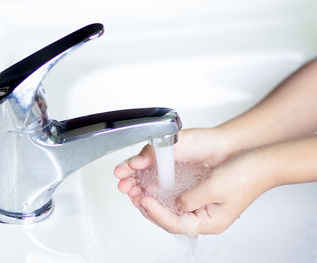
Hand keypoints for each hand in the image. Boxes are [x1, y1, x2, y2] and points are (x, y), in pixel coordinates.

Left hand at [113, 128, 238, 234]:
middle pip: (171, 219)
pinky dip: (164, 193)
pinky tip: (154, 187)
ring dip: (155, 201)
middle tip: (135, 197)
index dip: (156, 212)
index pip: (176, 223)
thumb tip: (174, 203)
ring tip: (139, 193)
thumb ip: (190, 199)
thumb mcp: (214, 188)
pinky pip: (177, 198)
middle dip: (151, 209)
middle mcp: (205, 217)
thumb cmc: (245, 176)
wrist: (260, 162)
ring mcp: (202, 206)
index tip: (143, 200)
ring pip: (172, 209)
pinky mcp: (201, 195)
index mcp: (210, 222)